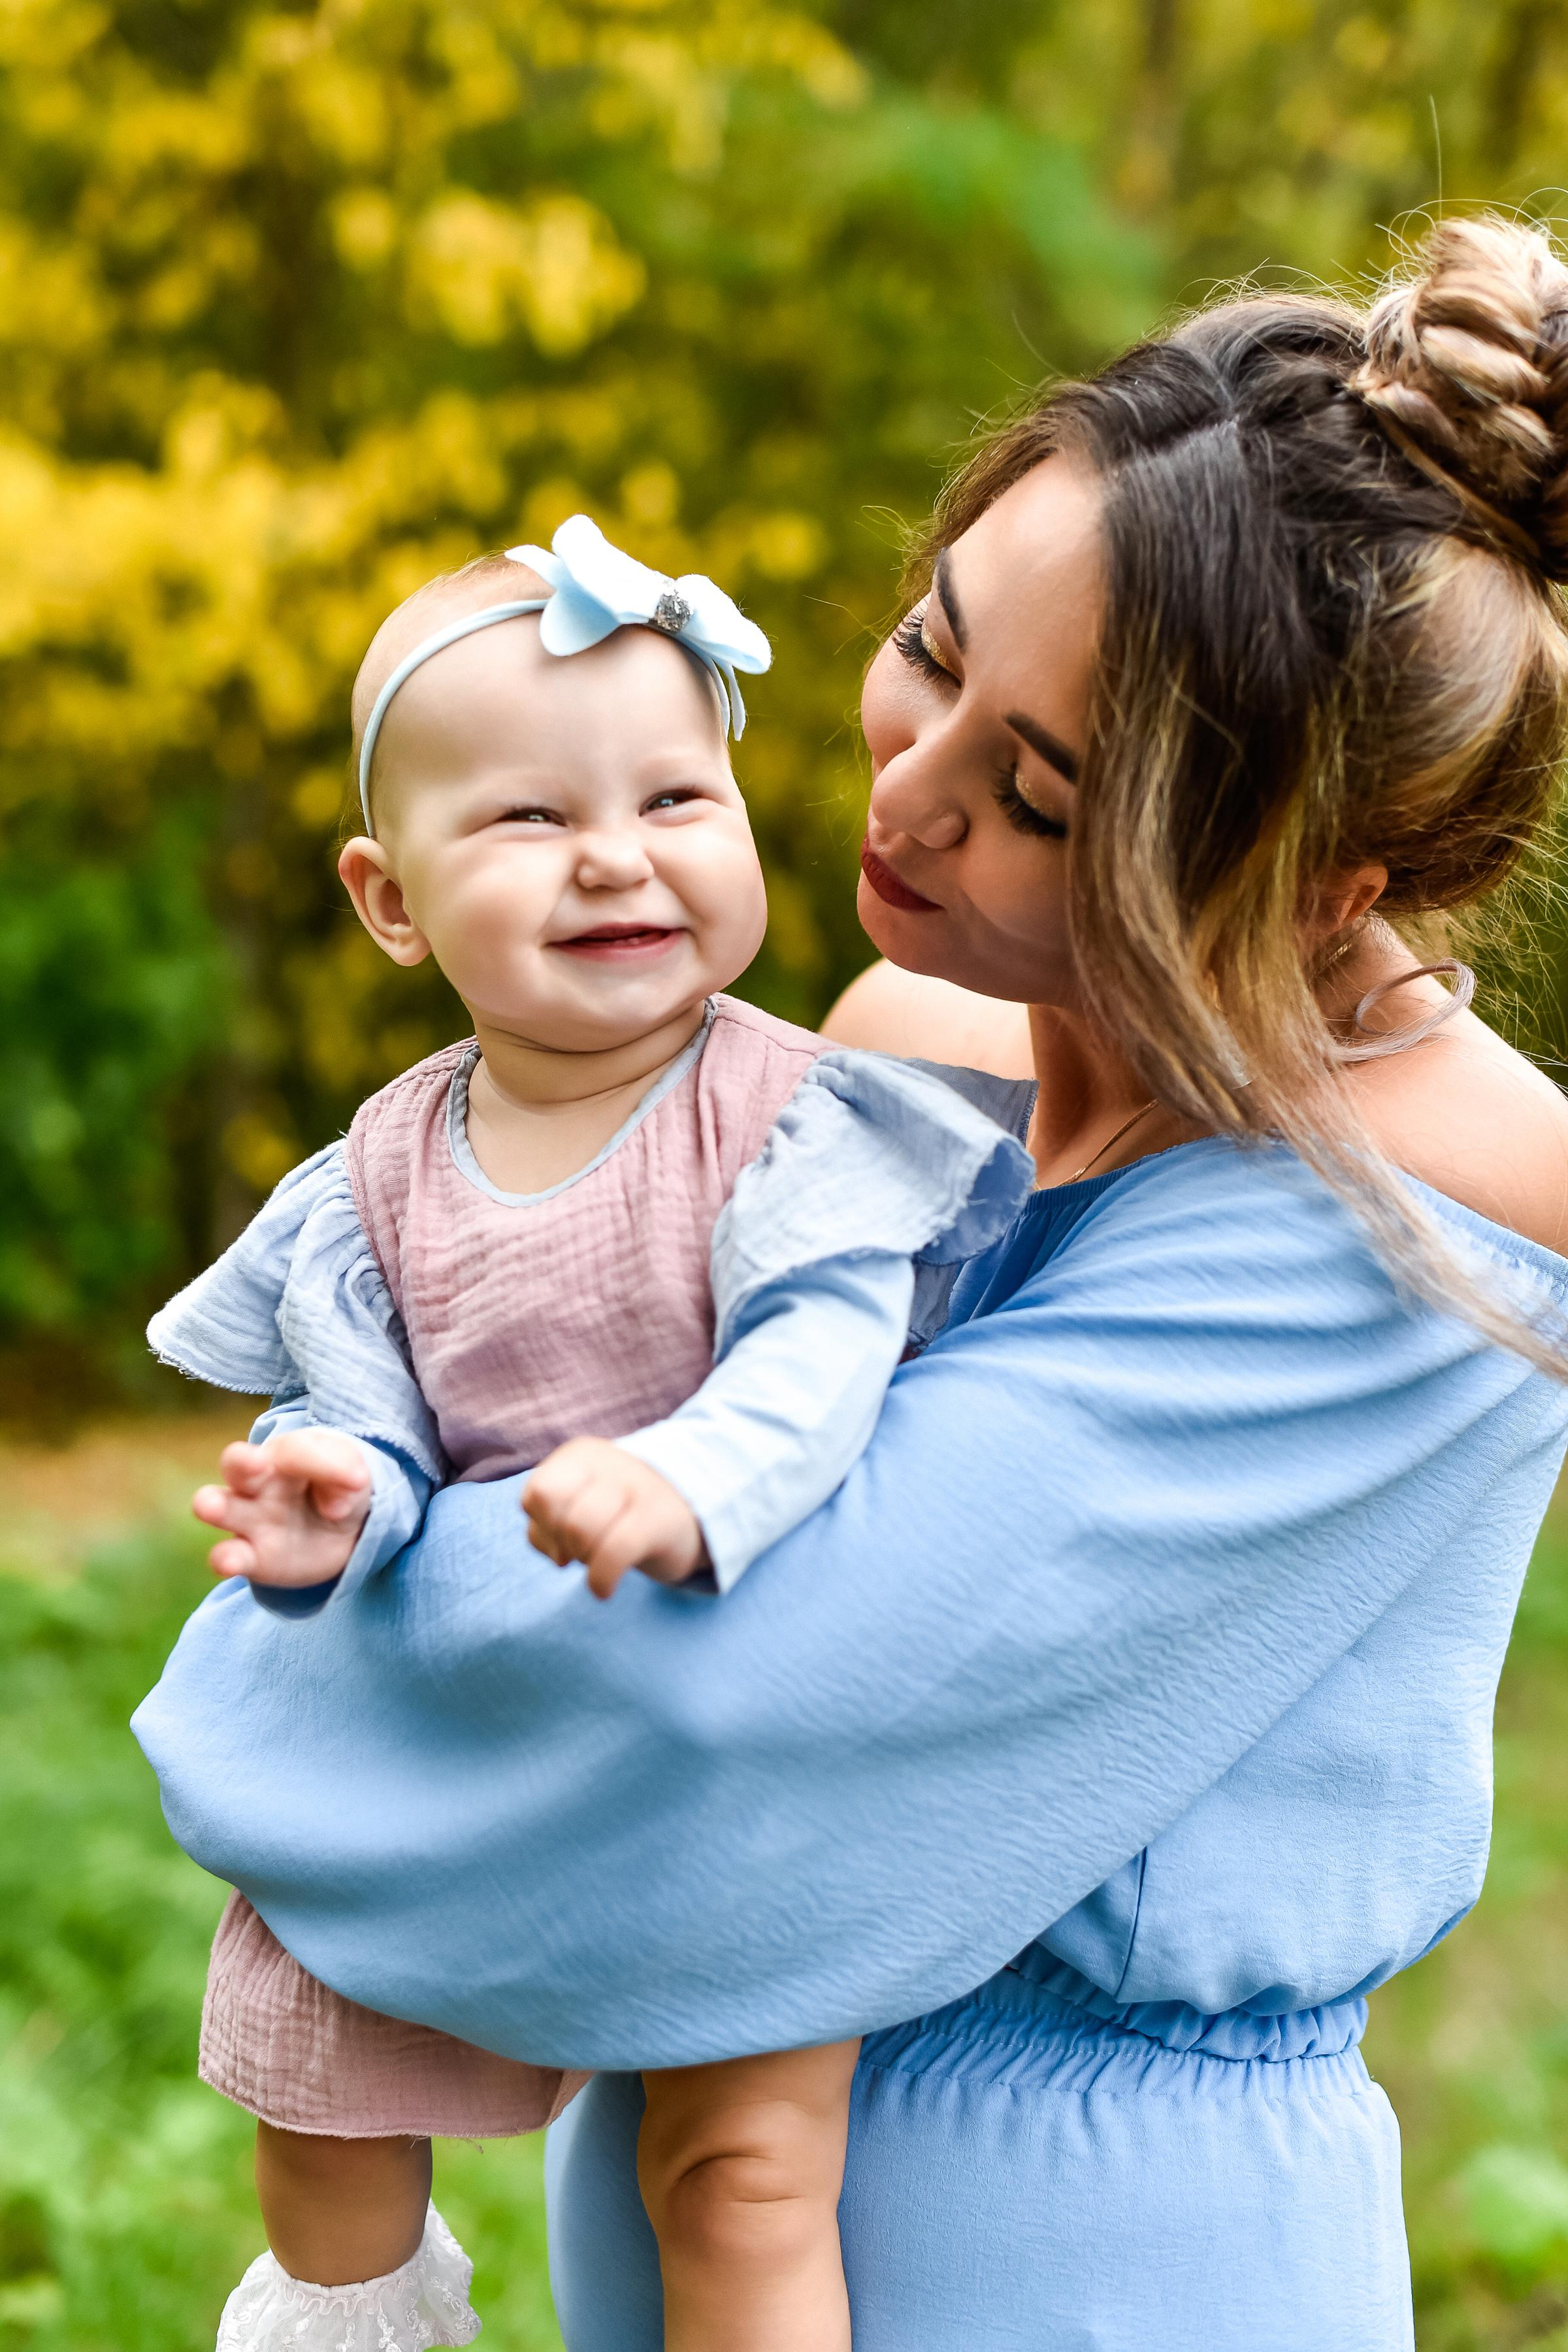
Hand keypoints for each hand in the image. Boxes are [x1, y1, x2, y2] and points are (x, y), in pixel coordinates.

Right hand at [191, 1431, 373, 1586]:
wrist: (341, 1533)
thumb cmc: (339, 1488)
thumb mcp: (354, 1477)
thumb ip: (345, 1476)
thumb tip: (335, 1505)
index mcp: (286, 1454)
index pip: (293, 1449)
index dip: (321, 1463)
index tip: (356, 1480)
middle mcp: (259, 1482)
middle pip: (235, 1462)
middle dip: (242, 1461)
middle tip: (257, 1464)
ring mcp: (249, 1519)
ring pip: (219, 1505)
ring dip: (214, 1504)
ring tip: (213, 1507)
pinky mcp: (249, 1557)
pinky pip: (226, 1555)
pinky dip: (224, 1559)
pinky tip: (229, 1562)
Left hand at [523, 1439, 705, 1599]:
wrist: (695, 1509)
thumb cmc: (623, 1513)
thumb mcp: (580, 1504)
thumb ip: (549, 1521)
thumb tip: (557, 1554)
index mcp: (581, 1455)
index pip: (536, 1494)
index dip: (543, 1526)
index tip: (564, 1539)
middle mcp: (606, 1463)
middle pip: (555, 1512)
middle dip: (562, 1541)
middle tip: (586, 1550)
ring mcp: (635, 1488)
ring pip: (578, 1530)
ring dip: (583, 1558)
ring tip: (600, 1560)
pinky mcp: (658, 1520)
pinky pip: (611, 1554)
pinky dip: (599, 1580)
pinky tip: (604, 1590)